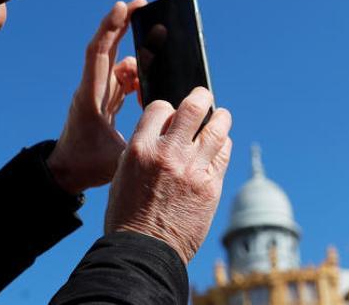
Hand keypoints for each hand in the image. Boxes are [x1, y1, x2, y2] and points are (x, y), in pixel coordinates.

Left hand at [48, 0, 146, 193]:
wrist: (67, 174)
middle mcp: (92, 88)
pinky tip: (148, 86)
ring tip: (156, 59)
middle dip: (123, 24)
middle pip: (107, 47)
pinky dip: (136, 75)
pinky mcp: (104, 99)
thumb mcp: (119, 156)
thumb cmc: (89, 166)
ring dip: (136, 57)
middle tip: (143, 5)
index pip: (98, 53)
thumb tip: (173, 126)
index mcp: (92, 96)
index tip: (124, 7)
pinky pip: (121, 78)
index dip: (111, 28)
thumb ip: (145, 139)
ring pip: (117, 63)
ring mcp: (98, 92)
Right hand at [104, 87, 232, 263]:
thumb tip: (165, 130)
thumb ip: (145, 149)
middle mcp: (168, 154)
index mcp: (140, 149)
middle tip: (205, 97)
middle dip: (202, 97)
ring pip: (218, 128)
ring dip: (221, 118)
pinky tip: (221, 145)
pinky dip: (224, 145)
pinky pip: (224, 154)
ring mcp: (193, 169)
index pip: (161, 108)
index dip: (168, 108)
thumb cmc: (129, 215)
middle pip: (194, 107)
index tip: (174, 113)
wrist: (144, 251)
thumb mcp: (124, 174)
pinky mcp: (211, 186)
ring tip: (221, 117)